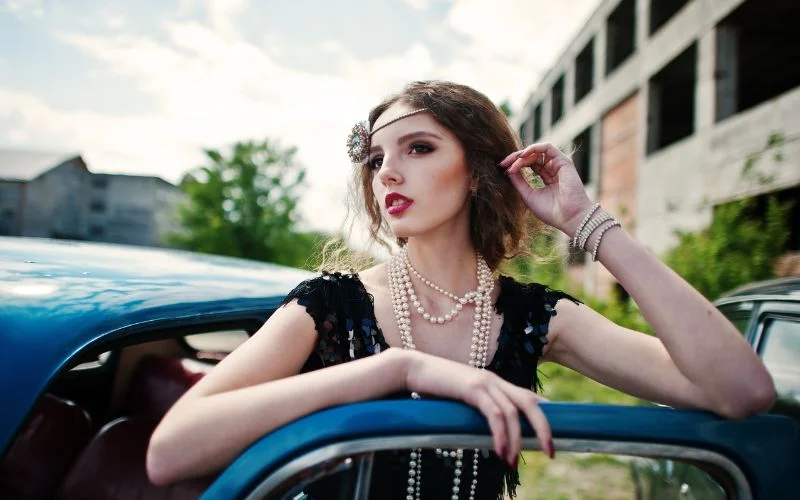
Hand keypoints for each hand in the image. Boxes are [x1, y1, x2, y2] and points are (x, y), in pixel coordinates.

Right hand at [403, 350, 554, 464]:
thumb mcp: (461, 397)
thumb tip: (488, 428)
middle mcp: (495, 380)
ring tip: (511, 463)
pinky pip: (495, 414)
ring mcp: (485, 382)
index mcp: (495, 382)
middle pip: (531, 404)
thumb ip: (477, 407)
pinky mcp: (472, 388)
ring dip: (516, 441)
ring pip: (514, 413)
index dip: (544, 416)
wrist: (412, 368)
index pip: (528, 397)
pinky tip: (500, 450)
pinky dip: (501, 434)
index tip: (552, 437)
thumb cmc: (434, 386)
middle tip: (551, 453)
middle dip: (544, 429)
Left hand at [498, 143, 593, 235]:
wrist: (569, 218)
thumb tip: (508, 170)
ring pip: (537, 152)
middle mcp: (553, 169)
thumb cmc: (550, 211)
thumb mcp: (528, 195)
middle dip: (515, 158)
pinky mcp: (563, 162)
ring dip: (522, 155)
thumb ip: (519, 182)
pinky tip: (522, 156)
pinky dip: (533, 149)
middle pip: (531, 157)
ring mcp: (558, 165)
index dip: (515, 164)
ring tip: (512, 162)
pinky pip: (547, 148)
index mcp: (547, 178)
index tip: (502, 168)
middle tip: (503, 164)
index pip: (529, 164)